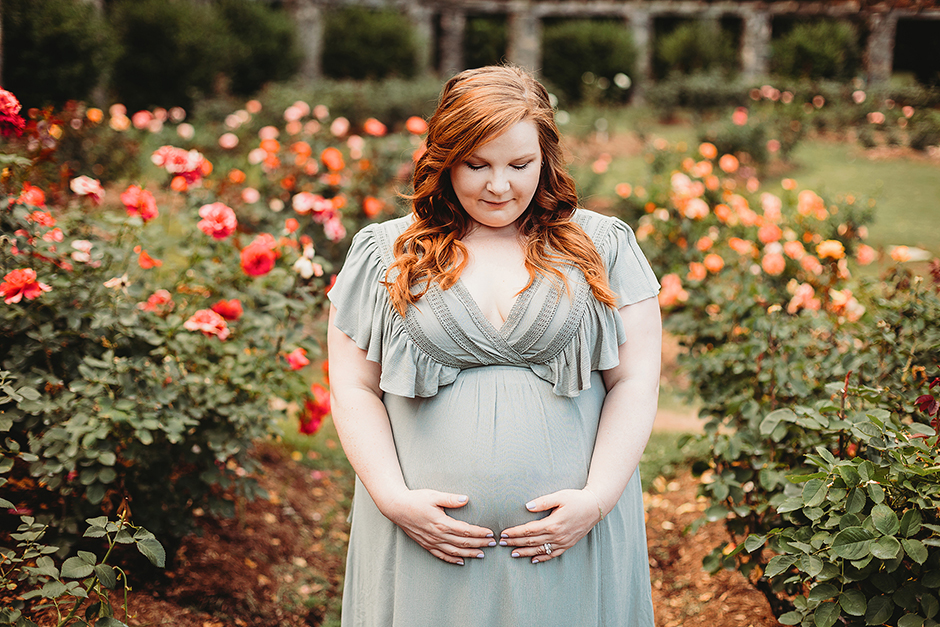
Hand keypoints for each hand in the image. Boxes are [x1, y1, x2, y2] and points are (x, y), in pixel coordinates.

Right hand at [381, 489, 495, 565]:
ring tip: (482, 554)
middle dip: (479, 544)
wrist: (396, 507)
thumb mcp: (434, 496)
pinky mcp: (426, 544)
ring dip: (469, 554)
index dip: (479, 533)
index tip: (490, 533)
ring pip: (454, 552)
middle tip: (492, 544)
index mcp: (441, 523)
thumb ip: (450, 498)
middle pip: (463, 543)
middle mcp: (437, 535)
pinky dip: (452, 560)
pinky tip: (461, 561)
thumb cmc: (415, 499)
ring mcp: (431, 542)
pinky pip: (441, 555)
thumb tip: (466, 499)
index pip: (465, 531)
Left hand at [499, 489, 601, 563]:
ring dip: (525, 552)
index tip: (504, 533)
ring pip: (540, 550)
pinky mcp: (568, 544)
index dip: (515, 533)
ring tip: (512, 553)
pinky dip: (542, 558)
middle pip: (531, 541)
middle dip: (515, 543)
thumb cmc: (577, 499)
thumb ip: (542, 502)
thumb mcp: (559, 496)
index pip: (529, 530)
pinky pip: (553, 554)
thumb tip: (527, 506)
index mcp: (553, 524)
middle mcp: (557, 535)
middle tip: (502, 543)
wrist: (595, 507)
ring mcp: (563, 542)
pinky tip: (533, 559)